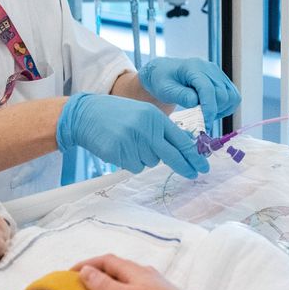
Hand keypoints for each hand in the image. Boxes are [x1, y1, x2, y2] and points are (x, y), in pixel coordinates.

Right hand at [57, 93, 208, 178]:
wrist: (85, 114)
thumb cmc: (117, 115)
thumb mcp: (143, 114)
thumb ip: (161, 129)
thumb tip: (183, 148)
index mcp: (154, 117)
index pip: (179, 139)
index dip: (193, 155)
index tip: (202, 165)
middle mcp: (145, 128)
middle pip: (171, 156)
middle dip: (184, 167)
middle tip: (194, 175)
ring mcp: (131, 141)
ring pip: (150, 163)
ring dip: (143, 158)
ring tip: (130, 143)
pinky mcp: (118, 152)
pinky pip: (134, 166)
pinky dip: (130, 162)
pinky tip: (120, 148)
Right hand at [73, 255, 207, 289]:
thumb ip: (105, 285)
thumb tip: (84, 271)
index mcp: (135, 271)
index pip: (105, 260)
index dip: (86, 264)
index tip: (68, 274)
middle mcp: (145, 274)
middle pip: (114, 268)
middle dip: (95, 273)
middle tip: (78, 287)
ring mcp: (154, 287)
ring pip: (124, 280)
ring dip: (107, 285)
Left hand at [138, 58, 240, 122]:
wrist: (165, 72)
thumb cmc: (162, 80)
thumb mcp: (165, 89)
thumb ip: (180, 95)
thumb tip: (196, 102)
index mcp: (194, 68)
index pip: (208, 90)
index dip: (208, 109)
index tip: (204, 125)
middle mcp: (209, 69)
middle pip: (223, 95)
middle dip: (213, 112)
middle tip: (200, 119)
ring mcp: (218, 74)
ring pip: (232, 97)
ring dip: (221, 110)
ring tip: (205, 114)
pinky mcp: (222, 80)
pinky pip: (233, 97)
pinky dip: (226, 107)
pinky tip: (211, 110)